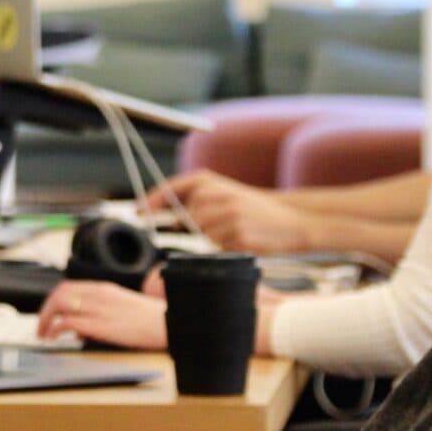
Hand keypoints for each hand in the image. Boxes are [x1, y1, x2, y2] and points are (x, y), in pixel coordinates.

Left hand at [35, 280, 168, 349]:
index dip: (53, 300)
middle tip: (41, 326)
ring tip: (43, 334)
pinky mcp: (99, 325)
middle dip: (45, 309)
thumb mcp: (122, 308)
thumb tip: (78, 328)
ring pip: (60, 304)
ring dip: (45, 319)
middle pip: (59, 293)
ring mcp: (98, 309)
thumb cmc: (149, 320)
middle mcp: (98, 295)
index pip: (68, 287)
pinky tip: (54, 338)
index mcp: (104, 289)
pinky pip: (68, 322)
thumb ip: (100, 312)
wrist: (167, 324)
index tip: (48, 314)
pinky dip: (56, 329)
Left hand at [147, 171, 311, 253]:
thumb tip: (170, 219)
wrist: (292, 219)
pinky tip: (242, 239)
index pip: (173, 189)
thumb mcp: (225, 195)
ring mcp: (228, 216)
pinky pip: (218, 249)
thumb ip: (197, 202)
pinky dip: (227, 249)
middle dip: (196, 228)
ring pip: (202, 237)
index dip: (153, 201)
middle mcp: (218, 195)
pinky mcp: (238, 237)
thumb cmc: (254, 209)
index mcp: (212, 180)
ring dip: (213, 240)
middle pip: (188, 219)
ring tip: (236, 231)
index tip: (139, 213)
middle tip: (222, 225)